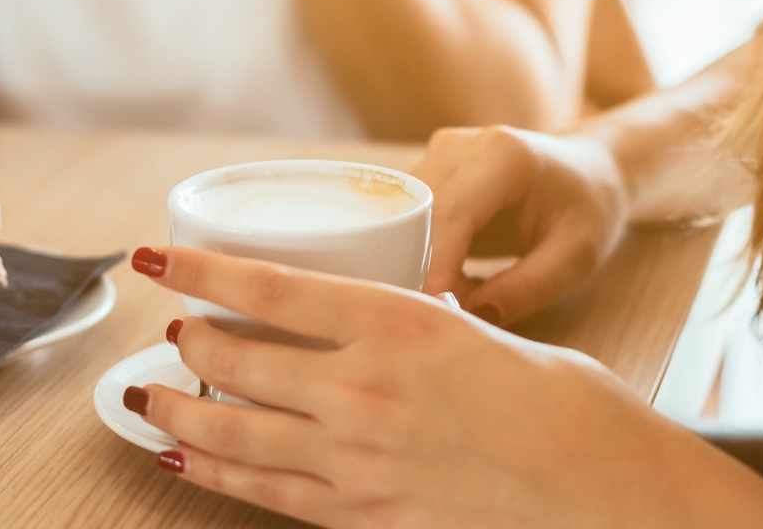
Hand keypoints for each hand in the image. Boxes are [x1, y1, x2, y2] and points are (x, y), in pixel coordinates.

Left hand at [127, 247, 762, 528]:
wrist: (614, 500)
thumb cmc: (573, 415)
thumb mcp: (488, 340)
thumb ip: (420, 329)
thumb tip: (378, 326)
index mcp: (401, 325)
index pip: (270, 289)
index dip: (200, 271)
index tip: (157, 260)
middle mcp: (366, 390)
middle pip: (240, 360)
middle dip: (190, 344)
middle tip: (170, 332)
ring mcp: (359, 460)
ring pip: (237, 429)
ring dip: (180, 410)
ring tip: (148, 397)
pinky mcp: (364, 517)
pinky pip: (267, 492)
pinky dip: (215, 471)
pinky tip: (185, 458)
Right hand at [414, 126, 627, 326]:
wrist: (589, 169)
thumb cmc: (588, 208)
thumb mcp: (577, 256)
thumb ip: (529, 287)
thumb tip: (473, 317)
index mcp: (504, 155)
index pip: (451, 213)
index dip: (435, 265)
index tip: (433, 312)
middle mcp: (461, 146)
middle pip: (417, 214)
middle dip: (424, 271)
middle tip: (453, 316)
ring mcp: (439, 153)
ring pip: (404, 218)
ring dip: (424, 266)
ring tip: (466, 297)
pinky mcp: (428, 168)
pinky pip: (407, 218)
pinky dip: (424, 256)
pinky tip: (458, 280)